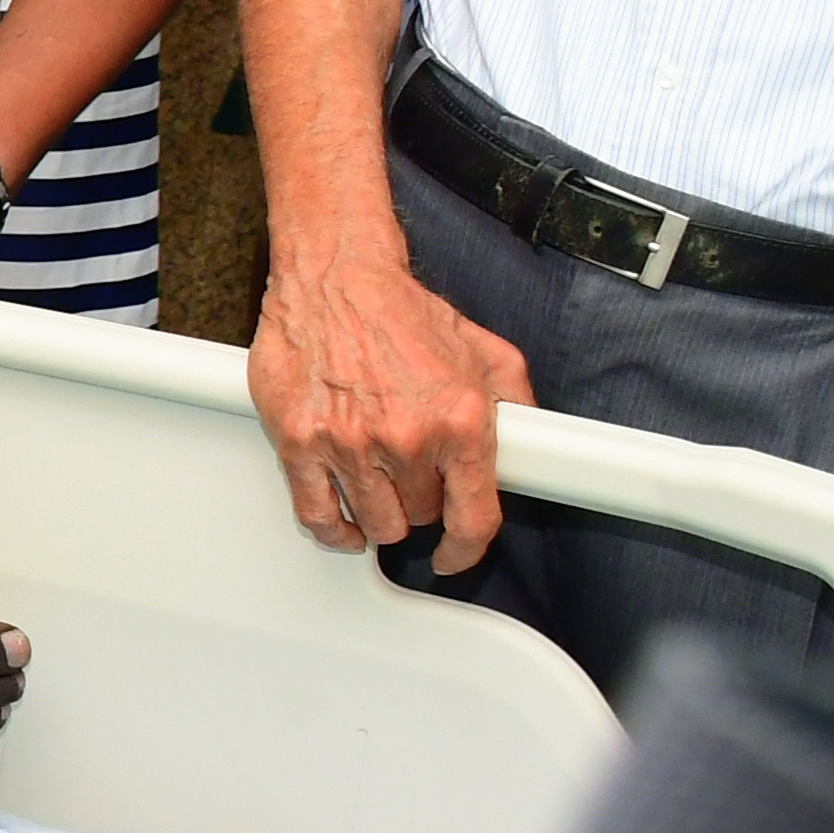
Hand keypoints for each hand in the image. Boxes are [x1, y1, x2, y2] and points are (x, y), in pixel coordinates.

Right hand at [250, 249, 532, 573]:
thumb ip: (517, 402)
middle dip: (420, 503)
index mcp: (458, 421)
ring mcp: (349, 443)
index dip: (467, 551)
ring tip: (378, 489)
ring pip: (373, 523)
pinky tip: (342, 519)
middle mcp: (405, 438)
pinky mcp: (299, 442)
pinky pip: (316, 515)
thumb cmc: (399, 311)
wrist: (335, 276)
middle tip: (412, 477)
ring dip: (379, 514)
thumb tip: (533, 440)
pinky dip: (332, 528)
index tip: (457, 556)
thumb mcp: (485, 351)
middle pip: (420, 518)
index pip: (474, 518)